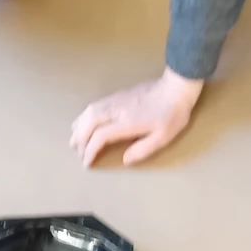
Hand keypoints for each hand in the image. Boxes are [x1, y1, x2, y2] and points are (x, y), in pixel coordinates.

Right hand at [70, 70, 203, 166]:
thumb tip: (124, 160)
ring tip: (74, 139)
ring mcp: (116, 100)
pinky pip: (94, 105)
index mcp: (128, 121)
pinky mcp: (117, 95)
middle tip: (78, 152)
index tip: (87, 162)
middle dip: (80, 139)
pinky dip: (84, 116)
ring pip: (88, 112)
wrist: (176, 88)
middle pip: (89, 122)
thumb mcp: (163, 137)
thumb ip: (142, 150)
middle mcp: (117, 109)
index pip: (101, 136)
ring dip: (79, 126)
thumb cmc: (172, 115)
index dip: (90, 150)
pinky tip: (83, 122)